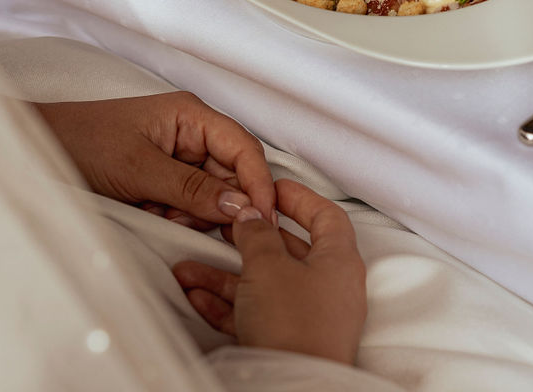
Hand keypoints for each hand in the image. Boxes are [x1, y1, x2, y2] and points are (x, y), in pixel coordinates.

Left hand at [32, 92, 275, 228]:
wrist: (39, 152)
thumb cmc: (83, 143)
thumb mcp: (139, 169)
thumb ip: (192, 188)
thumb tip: (241, 207)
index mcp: (192, 115)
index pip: (244, 148)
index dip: (259, 184)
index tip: (263, 220)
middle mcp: (191, 134)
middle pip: (231, 177)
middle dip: (214, 205)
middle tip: (184, 219)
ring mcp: (177, 158)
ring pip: (210, 197)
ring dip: (190, 214)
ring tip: (155, 212)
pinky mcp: (163, 181)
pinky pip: (187, 206)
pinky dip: (174, 217)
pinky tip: (149, 213)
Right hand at [173, 179, 366, 365]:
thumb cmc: (296, 330)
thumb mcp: (268, 266)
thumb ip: (257, 234)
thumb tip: (251, 217)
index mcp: (339, 261)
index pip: (326, 215)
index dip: (299, 198)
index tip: (273, 189)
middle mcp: (330, 289)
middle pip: (289, 251)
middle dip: (251, 240)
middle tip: (229, 226)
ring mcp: (310, 319)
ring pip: (264, 285)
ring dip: (226, 276)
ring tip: (192, 267)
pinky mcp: (289, 344)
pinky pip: (256, 315)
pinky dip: (227, 305)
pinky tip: (198, 297)